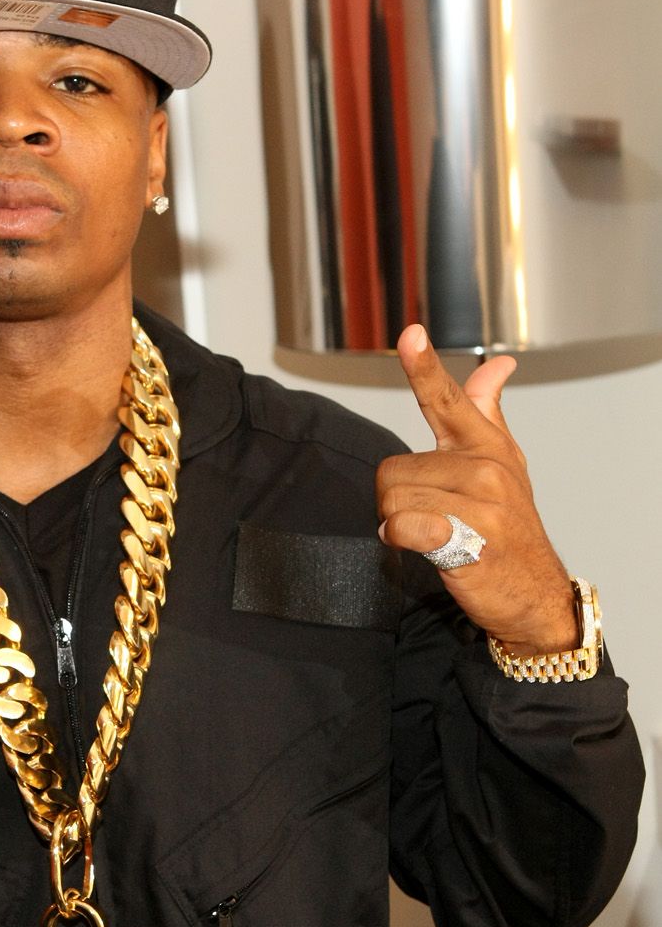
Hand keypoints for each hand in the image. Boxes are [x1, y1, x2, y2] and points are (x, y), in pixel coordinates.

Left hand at [376, 325, 575, 653]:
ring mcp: (481, 502)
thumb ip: (486, 415)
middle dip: (396, 500)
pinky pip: (404, 526)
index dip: (424, 367)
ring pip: (393, 500)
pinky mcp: (468, 536)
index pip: (450, 399)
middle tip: (428, 519)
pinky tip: (429, 548)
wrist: (534, 593)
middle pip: (393, 469)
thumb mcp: (505, 466)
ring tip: (433, 536)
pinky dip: (403, 540)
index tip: (409, 333)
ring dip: (399, 525)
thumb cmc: (510, 528)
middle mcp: (486, 468)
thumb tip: (496, 366)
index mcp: (488, 447)